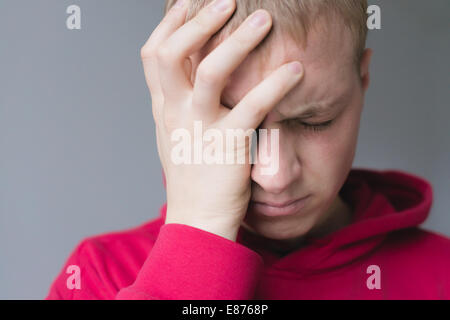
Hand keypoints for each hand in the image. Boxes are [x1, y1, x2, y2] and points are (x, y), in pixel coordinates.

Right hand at [140, 0, 303, 240]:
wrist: (197, 220)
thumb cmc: (192, 178)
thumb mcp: (175, 135)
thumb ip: (178, 103)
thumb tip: (191, 73)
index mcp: (164, 108)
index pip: (154, 55)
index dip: (171, 24)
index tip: (188, 0)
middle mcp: (175, 114)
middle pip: (173, 54)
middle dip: (198, 21)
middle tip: (226, 0)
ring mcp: (200, 129)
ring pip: (211, 73)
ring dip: (238, 42)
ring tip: (264, 19)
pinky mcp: (228, 147)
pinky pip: (253, 108)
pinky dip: (276, 85)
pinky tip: (297, 70)